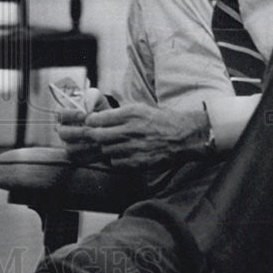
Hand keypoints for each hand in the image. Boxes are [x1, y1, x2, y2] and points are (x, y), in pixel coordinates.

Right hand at [56, 87, 115, 163]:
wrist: (111, 127)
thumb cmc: (101, 110)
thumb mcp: (98, 99)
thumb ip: (92, 96)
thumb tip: (87, 106)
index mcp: (64, 115)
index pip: (59, 114)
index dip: (71, 114)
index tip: (84, 114)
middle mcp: (62, 130)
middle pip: (62, 133)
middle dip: (79, 131)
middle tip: (92, 129)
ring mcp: (68, 144)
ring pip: (70, 148)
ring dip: (85, 144)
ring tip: (99, 140)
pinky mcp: (77, 157)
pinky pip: (79, 159)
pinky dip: (91, 155)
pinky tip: (101, 149)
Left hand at [81, 104, 209, 168]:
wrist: (183, 136)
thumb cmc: (158, 121)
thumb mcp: (138, 108)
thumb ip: (117, 113)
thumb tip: (95, 116)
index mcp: (130, 114)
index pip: (98, 119)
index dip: (90, 122)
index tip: (90, 122)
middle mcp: (131, 130)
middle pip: (98, 136)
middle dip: (92, 136)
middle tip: (92, 136)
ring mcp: (135, 148)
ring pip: (105, 151)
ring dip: (104, 148)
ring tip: (109, 145)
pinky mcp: (139, 162)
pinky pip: (116, 163)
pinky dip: (114, 159)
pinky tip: (119, 154)